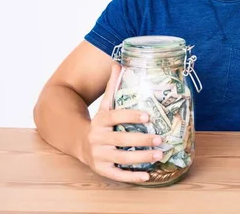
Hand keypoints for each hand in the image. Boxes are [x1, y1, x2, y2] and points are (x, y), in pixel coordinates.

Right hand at [81, 63, 163, 182]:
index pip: (116, 116)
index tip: (148, 115)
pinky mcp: (101, 169)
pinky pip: (118, 175)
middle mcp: (98, 138)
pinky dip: (132, 177)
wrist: (79, 142)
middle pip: (122, 139)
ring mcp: (99, 155)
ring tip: (160, 154)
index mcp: (101, 120)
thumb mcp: (105, 105)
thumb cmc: (100, 122)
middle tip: (161, 138)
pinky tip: (147, 176)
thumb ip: (113, 86)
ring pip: (122, 158)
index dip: (131, 116)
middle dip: (142, 139)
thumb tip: (118, 62)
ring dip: (142, 157)